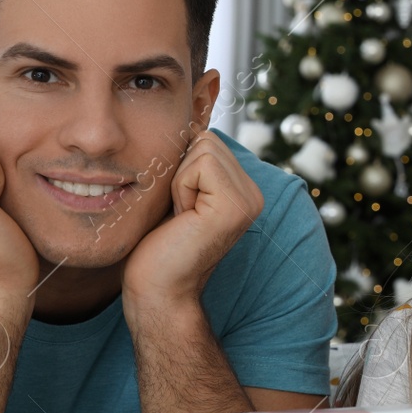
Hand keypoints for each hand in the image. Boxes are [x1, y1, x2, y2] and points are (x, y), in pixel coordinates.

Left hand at [122, 131, 262, 313]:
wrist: (157, 290)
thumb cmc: (157, 245)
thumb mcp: (179, 192)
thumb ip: (192, 163)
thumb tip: (188, 123)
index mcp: (243, 189)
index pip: (208, 140)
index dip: (181, 166)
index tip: (180, 207)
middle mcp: (254, 192)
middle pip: (206, 139)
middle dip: (181, 170)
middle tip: (180, 212)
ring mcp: (249, 200)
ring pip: (203, 147)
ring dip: (179, 179)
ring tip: (182, 215)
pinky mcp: (235, 206)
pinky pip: (200, 165)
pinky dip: (180, 187)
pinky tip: (184, 218)